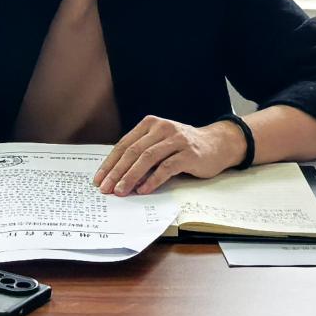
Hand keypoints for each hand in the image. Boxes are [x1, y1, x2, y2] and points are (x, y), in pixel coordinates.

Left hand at [93, 115, 246, 195]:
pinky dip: (153, 179)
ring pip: (148, 158)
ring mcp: (176, 140)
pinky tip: (144, 190)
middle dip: (117, 171)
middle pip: (133, 151)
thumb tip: (117, 177)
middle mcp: (162, 128)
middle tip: (106, 188)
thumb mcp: (160, 144)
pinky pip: (167, 167)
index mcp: (150, 124)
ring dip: (131, 176)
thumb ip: (142, 154)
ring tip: (121, 191)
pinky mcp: (189, 154)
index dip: (110, 163)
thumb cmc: (183, 147)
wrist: (216, 144)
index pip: (124, 144)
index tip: (99, 179)